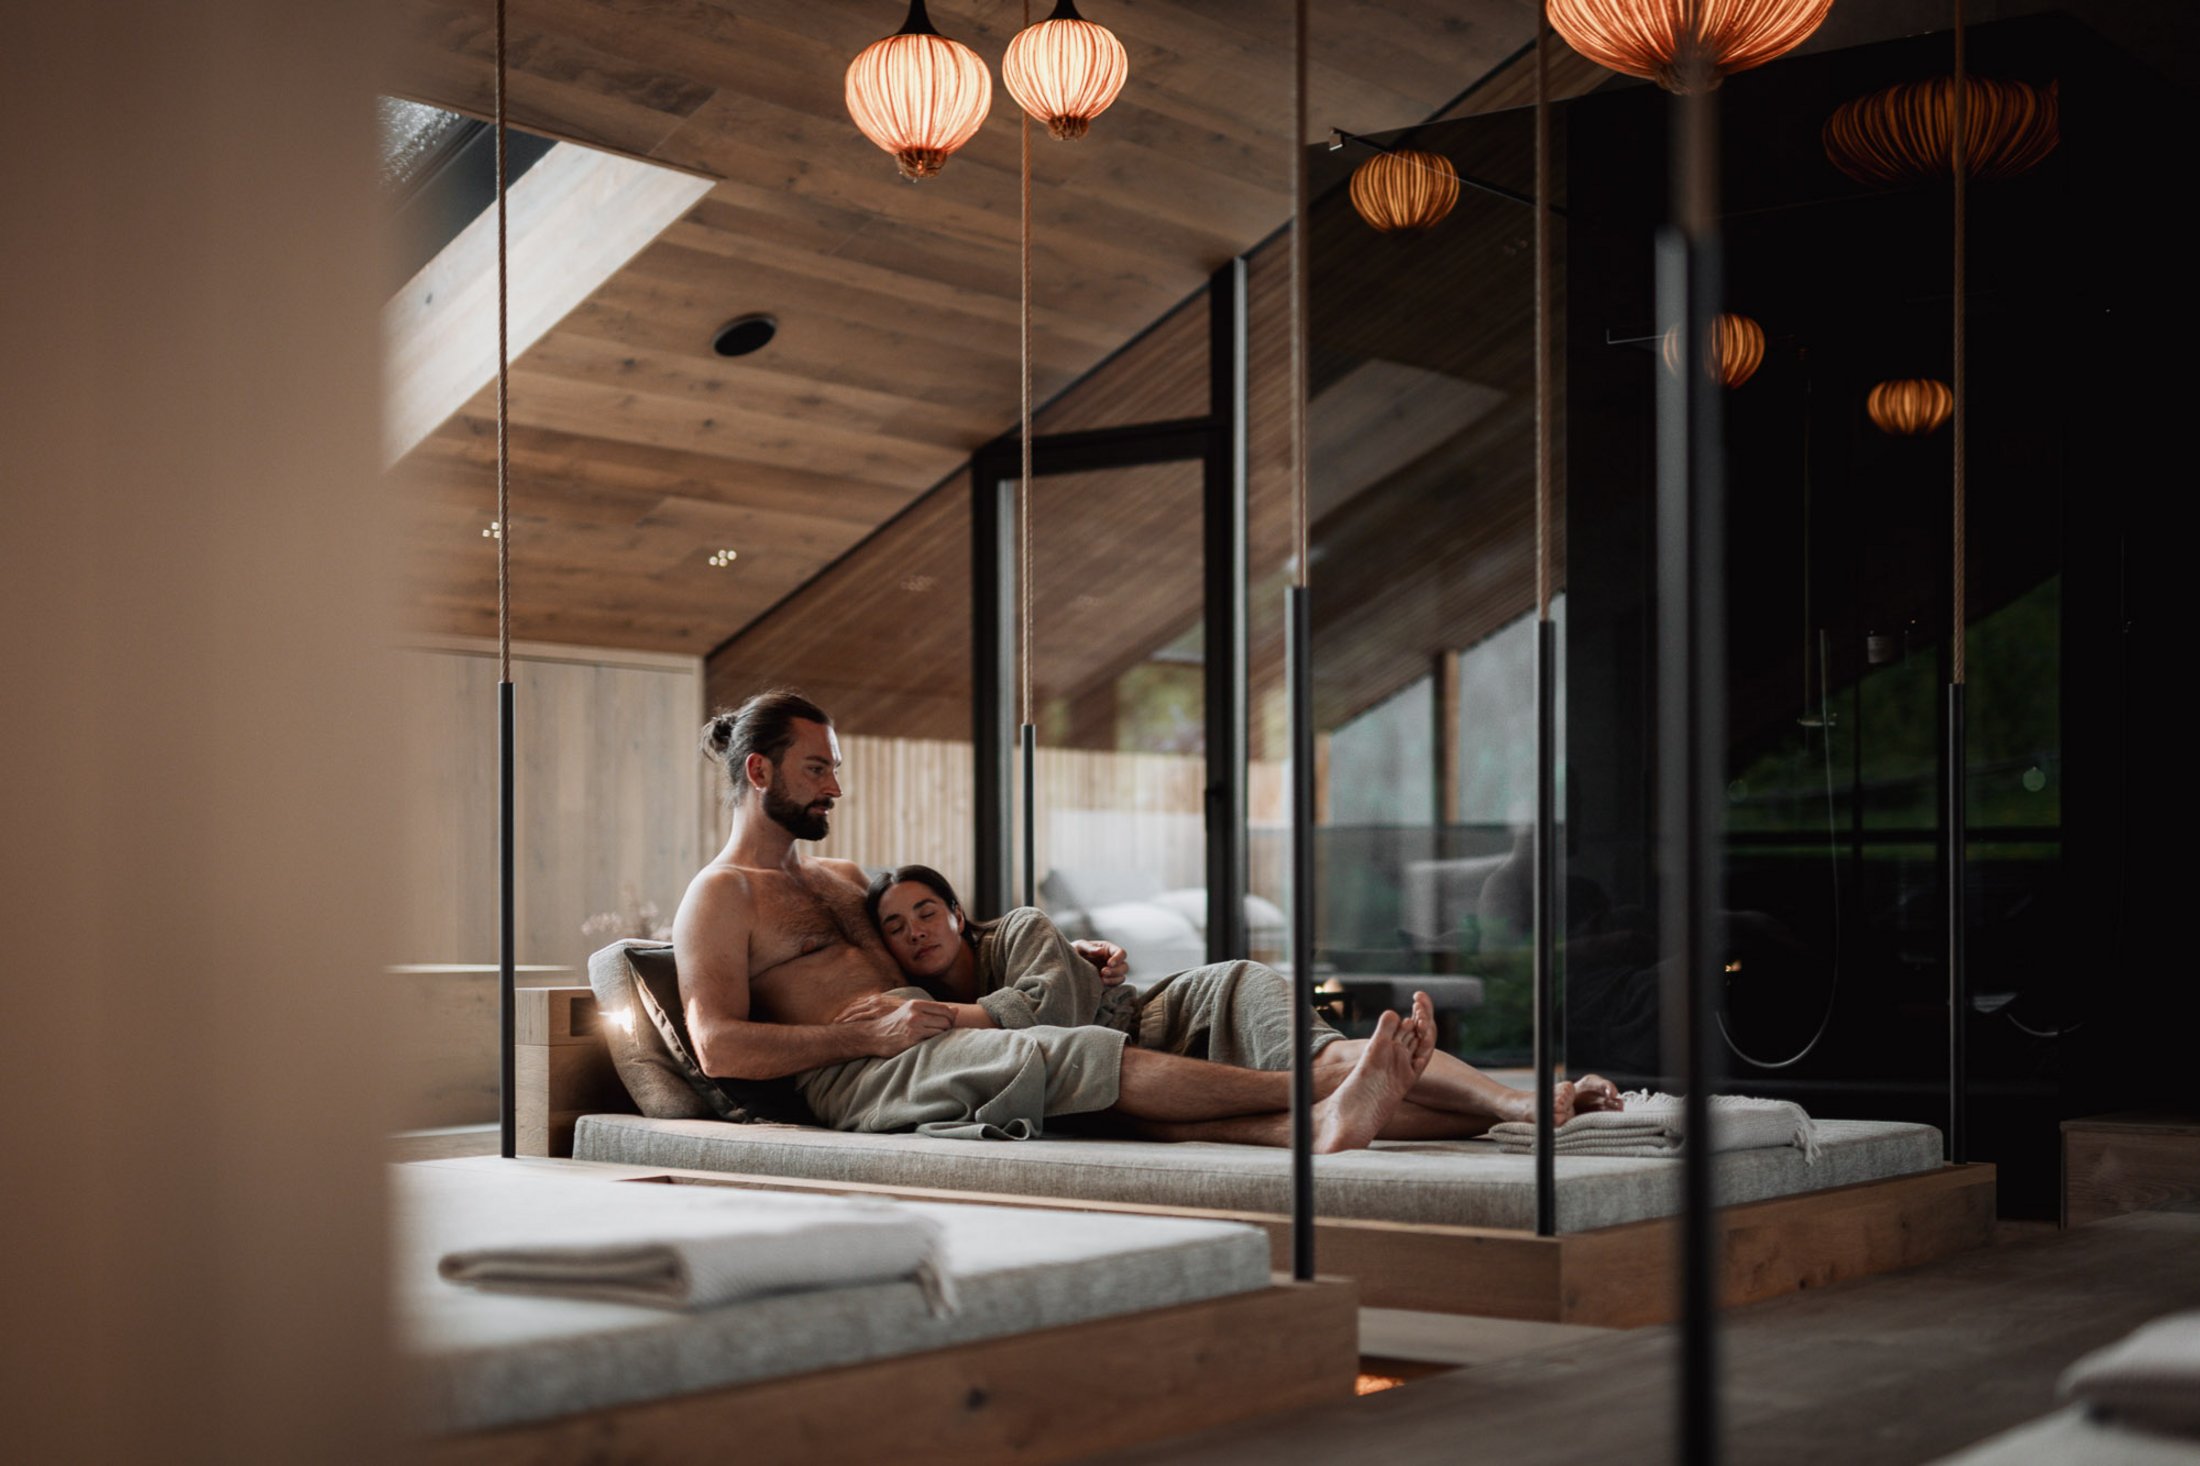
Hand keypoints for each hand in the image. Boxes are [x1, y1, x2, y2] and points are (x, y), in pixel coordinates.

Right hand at [836, 993, 953, 1056]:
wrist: (872, 1035)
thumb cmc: (894, 1025)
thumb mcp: (911, 1012)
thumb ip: (932, 1010)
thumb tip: (957, 1010)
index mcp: (916, 1004)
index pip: (945, 1009)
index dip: (950, 1018)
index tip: (946, 1025)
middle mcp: (915, 1013)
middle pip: (946, 1020)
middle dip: (947, 1028)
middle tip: (941, 1034)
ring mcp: (914, 1026)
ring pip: (941, 1031)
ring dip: (941, 1036)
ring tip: (932, 1039)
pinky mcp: (912, 1039)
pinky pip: (933, 1040)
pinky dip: (933, 1043)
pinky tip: (926, 1044)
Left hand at [1073, 939, 1128, 986]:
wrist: (1066, 965)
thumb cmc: (1073, 951)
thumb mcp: (1079, 946)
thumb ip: (1089, 947)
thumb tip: (1101, 951)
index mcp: (1108, 949)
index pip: (1121, 953)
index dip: (1118, 958)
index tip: (1109, 963)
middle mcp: (1112, 960)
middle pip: (1124, 967)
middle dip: (1116, 971)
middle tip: (1103, 972)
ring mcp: (1110, 972)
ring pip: (1121, 977)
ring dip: (1114, 979)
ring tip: (1101, 979)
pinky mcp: (1107, 982)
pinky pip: (1115, 985)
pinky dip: (1110, 985)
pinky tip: (1100, 984)